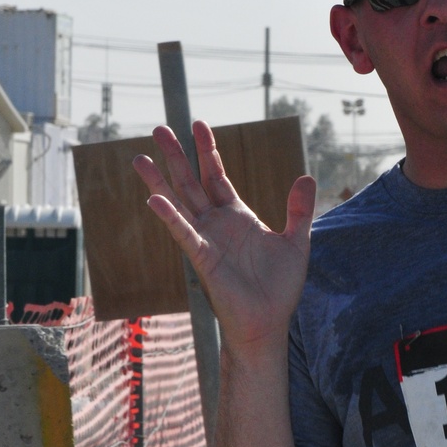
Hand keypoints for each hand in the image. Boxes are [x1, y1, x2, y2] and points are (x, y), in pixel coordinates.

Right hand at [132, 121, 316, 350]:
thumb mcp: (296, 243)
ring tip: (139, 157)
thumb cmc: (280, 288)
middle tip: (159, 128)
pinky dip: (170, 217)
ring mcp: (206, 239)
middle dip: (177, 156)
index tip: (198, 124)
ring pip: (178, 203)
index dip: (207, 151)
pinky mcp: (203, 259)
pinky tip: (154, 199)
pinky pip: (184, 234)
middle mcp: (216, 224)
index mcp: (237, 216)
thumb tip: (306, 177)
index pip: (217, 176)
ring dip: (159, 181)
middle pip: (191, 182)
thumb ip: (299, 211)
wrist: (268, 323)